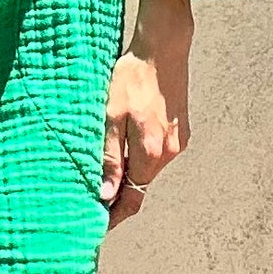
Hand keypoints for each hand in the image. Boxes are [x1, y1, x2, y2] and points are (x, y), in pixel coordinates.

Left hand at [99, 0, 192, 231]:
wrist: (165, 47)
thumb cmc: (133, 76)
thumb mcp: (111, 114)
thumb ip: (110, 156)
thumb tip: (107, 194)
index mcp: (151, 152)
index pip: (133, 198)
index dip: (116, 215)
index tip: (98, 226)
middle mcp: (169, 152)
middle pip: (141, 185)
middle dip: (119, 195)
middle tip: (91, 202)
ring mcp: (178, 141)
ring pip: (149, 168)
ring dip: (129, 173)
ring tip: (104, 173)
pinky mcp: (181, 129)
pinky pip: (158, 153)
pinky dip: (141, 156)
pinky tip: (125, 146)